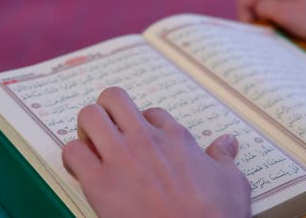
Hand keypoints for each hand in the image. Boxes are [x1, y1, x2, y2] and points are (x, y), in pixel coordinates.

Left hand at [62, 87, 250, 217]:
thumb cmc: (216, 214)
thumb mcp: (232, 181)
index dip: (145, 124)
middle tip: (110, 130)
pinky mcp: (99, 182)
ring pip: (89, 116)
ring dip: (88, 128)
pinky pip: (73, 152)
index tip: (144, 139)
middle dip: (108, 110)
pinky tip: (82, 169)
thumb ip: (224, 157)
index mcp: (176, 137)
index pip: (151, 112)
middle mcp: (146, 139)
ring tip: (93, 145)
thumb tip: (228, 142)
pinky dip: (74, 157)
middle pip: (114, 98)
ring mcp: (121, 157)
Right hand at [237, 0, 305, 42]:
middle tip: (271, 35)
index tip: (259, 35)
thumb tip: (252, 10)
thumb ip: (262, 9)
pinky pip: (279, 11)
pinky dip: (280, 22)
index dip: (245, 20)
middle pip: (254, 4)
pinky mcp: (298, 0)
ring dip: (270, 23)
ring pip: (266, 9)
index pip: (244, 1)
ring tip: (284, 33)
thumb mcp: (285, 15)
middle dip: (258, 21)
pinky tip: (292, 30)